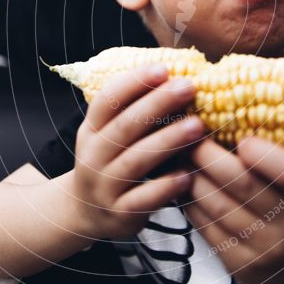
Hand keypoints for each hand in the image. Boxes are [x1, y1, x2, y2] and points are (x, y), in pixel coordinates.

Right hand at [69, 64, 203, 240]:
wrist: (85, 212)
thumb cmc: (112, 161)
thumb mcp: (110, 134)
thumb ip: (135, 110)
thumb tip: (177, 74)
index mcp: (92, 130)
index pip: (107, 100)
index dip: (134, 82)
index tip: (164, 68)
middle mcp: (94, 156)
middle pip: (124, 126)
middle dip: (157, 104)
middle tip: (188, 86)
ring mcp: (105, 187)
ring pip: (135, 161)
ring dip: (167, 141)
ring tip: (197, 125)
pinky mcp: (120, 214)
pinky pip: (143, 200)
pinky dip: (165, 187)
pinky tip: (188, 175)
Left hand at [183, 136, 283, 283]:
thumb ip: (278, 155)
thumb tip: (230, 117)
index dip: (261, 152)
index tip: (241, 138)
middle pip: (242, 184)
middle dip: (207, 154)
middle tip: (188, 134)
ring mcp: (266, 249)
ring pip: (217, 205)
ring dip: (192, 176)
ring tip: (179, 155)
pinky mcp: (240, 264)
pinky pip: (206, 227)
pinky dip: (189, 201)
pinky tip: (182, 183)